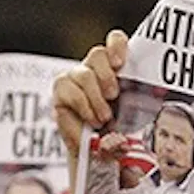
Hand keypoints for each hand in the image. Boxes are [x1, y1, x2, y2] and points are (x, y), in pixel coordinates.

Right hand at [53, 31, 128, 158]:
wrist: (93, 151)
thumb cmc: (115, 133)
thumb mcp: (130, 126)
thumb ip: (132, 121)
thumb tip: (121, 139)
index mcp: (116, 69)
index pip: (115, 42)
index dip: (117, 45)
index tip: (120, 63)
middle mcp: (94, 68)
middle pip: (97, 54)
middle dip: (106, 76)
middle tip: (113, 96)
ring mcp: (76, 77)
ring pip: (84, 75)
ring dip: (95, 98)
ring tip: (103, 118)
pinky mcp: (61, 90)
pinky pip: (69, 91)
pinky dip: (82, 107)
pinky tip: (90, 121)